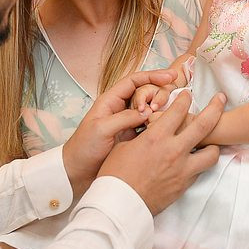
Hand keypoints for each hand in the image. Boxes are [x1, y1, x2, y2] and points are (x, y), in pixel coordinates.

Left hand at [63, 70, 174, 196]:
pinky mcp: (135, 137)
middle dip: (157, 95)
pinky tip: (166, 127)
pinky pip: (152, 125)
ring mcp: (129, 123)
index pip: (135, 81)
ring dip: (161, 109)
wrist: (78, 172)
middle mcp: (122, 108)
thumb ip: (124, 118)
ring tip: (162, 117)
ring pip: (152, 108)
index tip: (170, 77)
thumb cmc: (84, 148)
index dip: (153, 76)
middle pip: (146, 92)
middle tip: (158, 108)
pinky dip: (161, 124)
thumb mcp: (102, 129)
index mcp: (111, 100)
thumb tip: (147, 112)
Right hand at [98, 90, 225, 214]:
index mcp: (157, 136)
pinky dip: (200, 163)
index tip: (187, 94)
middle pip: (204, 124)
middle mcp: (174, 150)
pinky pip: (200, 170)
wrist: (119, 204)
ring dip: (214, 144)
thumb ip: (140, 133)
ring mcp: (182, 169)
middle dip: (215, 107)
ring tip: (212, 140)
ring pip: (212, 152)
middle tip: (221, 99)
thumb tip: (147, 126)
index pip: (178, 110)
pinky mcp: (184, 184)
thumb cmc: (115, 174)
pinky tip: (197, 160)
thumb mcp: (123, 146)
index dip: (184, 98)